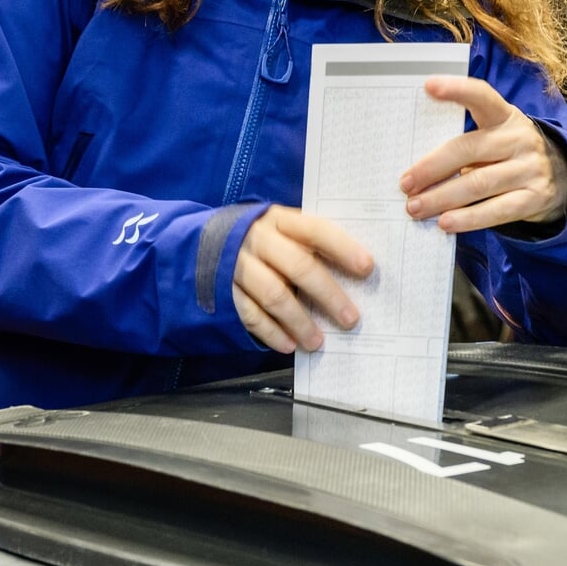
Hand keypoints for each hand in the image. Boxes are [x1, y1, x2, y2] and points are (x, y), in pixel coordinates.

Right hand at [232, 206, 374, 352]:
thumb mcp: (281, 230)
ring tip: (318, 341)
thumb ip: (310, 244)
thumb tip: (356, 272)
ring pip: (275, 295)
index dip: (342, 248)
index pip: (316, 231)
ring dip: (300, 322)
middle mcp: (258, 240)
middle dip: (328, 294)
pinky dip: (271, 332)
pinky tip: (289, 345)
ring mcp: (238, 265)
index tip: (367, 268)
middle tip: (351, 318)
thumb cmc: (260, 240)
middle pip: (299, 267)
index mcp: (279, 220)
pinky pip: (250, 314)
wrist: (199, 243)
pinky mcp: (223, 290)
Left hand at [400, 76, 566, 231]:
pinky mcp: (534, 198)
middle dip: (432, 167)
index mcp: (505, 116)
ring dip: (442, 197)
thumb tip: (418, 171)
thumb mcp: (495, 137)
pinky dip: (467, 218)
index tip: (429, 86)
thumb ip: (465, 144)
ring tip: (416, 208)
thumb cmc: (509, 154)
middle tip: (406, 184)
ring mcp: (530, 169)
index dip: (457, 90)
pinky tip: (446, 222)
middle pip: (469, 148)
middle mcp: (519, 139)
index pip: (482, 96)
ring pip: (479, 183)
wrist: (561, 179)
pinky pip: (496, 210)